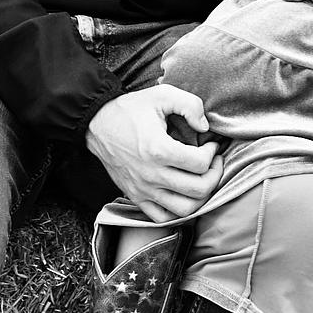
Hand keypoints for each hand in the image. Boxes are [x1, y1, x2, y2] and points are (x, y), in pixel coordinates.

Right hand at [86, 85, 224, 223]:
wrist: (98, 124)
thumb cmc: (131, 109)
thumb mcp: (162, 94)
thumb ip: (190, 105)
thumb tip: (205, 128)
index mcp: (159, 150)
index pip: (201, 163)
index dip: (213, 153)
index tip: (210, 144)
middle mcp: (151, 175)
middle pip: (198, 190)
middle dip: (214, 175)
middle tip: (213, 162)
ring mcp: (143, 190)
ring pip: (185, 210)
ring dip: (201, 196)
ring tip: (202, 178)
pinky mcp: (136, 197)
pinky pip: (163, 218)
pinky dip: (178, 210)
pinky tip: (183, 192)